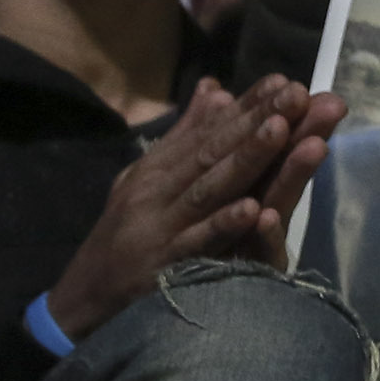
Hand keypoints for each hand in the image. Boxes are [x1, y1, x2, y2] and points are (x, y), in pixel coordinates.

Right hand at [43, 76, 344, 339]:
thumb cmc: (123, 236)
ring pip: (210, 189)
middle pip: (213, 152)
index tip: (285, 81)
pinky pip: (197, 243)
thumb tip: (216, 89)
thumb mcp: (147, 179)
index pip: (208, 132)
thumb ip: (185, 137)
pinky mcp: (164, 265)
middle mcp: (158, 191)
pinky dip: (223, 226)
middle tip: (298, 94)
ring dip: (246, 160)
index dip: (248, 106)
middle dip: (257, 121)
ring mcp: (161, 227)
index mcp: (158, 170)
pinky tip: (253, 209)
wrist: (81, 299)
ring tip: (281, 130)